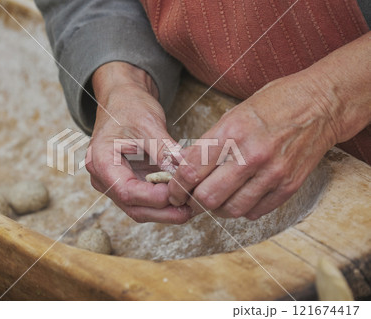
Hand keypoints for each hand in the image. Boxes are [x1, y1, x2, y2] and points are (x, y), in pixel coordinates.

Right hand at [86, 62, 192, 223]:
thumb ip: (164, 150)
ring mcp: (114, 184)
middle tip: (191, 209)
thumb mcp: (149, 124)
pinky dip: (164, 204)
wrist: (123, 100)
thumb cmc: (130, 107)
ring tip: (191, 207)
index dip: (154, 197)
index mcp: (100, 161)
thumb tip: (184, 172)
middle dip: (164, 212)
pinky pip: (145, 202)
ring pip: (140, 209)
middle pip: (133, 207)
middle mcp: (103, 178)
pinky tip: (184, 200)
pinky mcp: (128, 184)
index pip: (126, 191)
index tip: (179, 193)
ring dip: (166, 212)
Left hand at [168, 70, 339, 219]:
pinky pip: (255, 212)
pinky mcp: (288, 186)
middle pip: (208, 197)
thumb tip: (185, 167)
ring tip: (215, 199)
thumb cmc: (274, 104)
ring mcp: (272, 173)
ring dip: (217, 209)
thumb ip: (210, 143)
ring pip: (231, 210)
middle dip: (193, 202)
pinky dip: (242, 209)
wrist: (320, 105)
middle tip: (191, 199)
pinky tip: (239, 197)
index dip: (176, 187)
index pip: (191, 171)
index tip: (173, 192)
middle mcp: (251, 155)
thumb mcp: (234, 113)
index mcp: (232, 132)